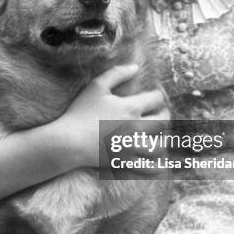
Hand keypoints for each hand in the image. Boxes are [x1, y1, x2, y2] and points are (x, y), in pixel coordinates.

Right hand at [45, 64, 167, 166]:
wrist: (69, 142)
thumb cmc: (80, 112)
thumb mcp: (97, 86)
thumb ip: (117, 73)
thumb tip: (136, 67)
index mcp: (131, 108)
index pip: (156, 98)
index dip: (158, 94)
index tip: (155, 94)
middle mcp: (137, 128)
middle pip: (163, 120)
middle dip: (164, 114)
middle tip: (161, 112)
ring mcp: (133, 147)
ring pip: (160, 144)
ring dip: (163, 138)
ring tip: (159, 135)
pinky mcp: (126, 162)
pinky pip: (149, 166)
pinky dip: (157, 164)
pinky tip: (157, 160)